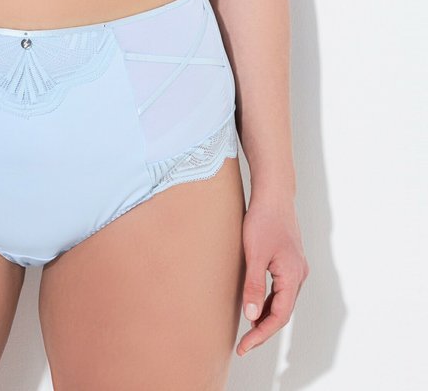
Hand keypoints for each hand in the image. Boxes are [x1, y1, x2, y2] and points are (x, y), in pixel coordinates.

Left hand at [237, 193, 308, 355]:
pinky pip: (280, 289)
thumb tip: (250, 317)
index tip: (243, 346)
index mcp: (292, 277)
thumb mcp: (254, 254)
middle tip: (243, 344)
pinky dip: (268, 301)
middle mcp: (298, 275)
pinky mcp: (289, 261)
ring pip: (282, 301)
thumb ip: (253, 286)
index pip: (279, 317)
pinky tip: (255, 304)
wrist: (273, 193)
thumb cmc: (263, 220)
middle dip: (263, 330)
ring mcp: (295, 268)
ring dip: (265, 316)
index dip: (261, 335)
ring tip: (247, 329)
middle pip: (282, 312)